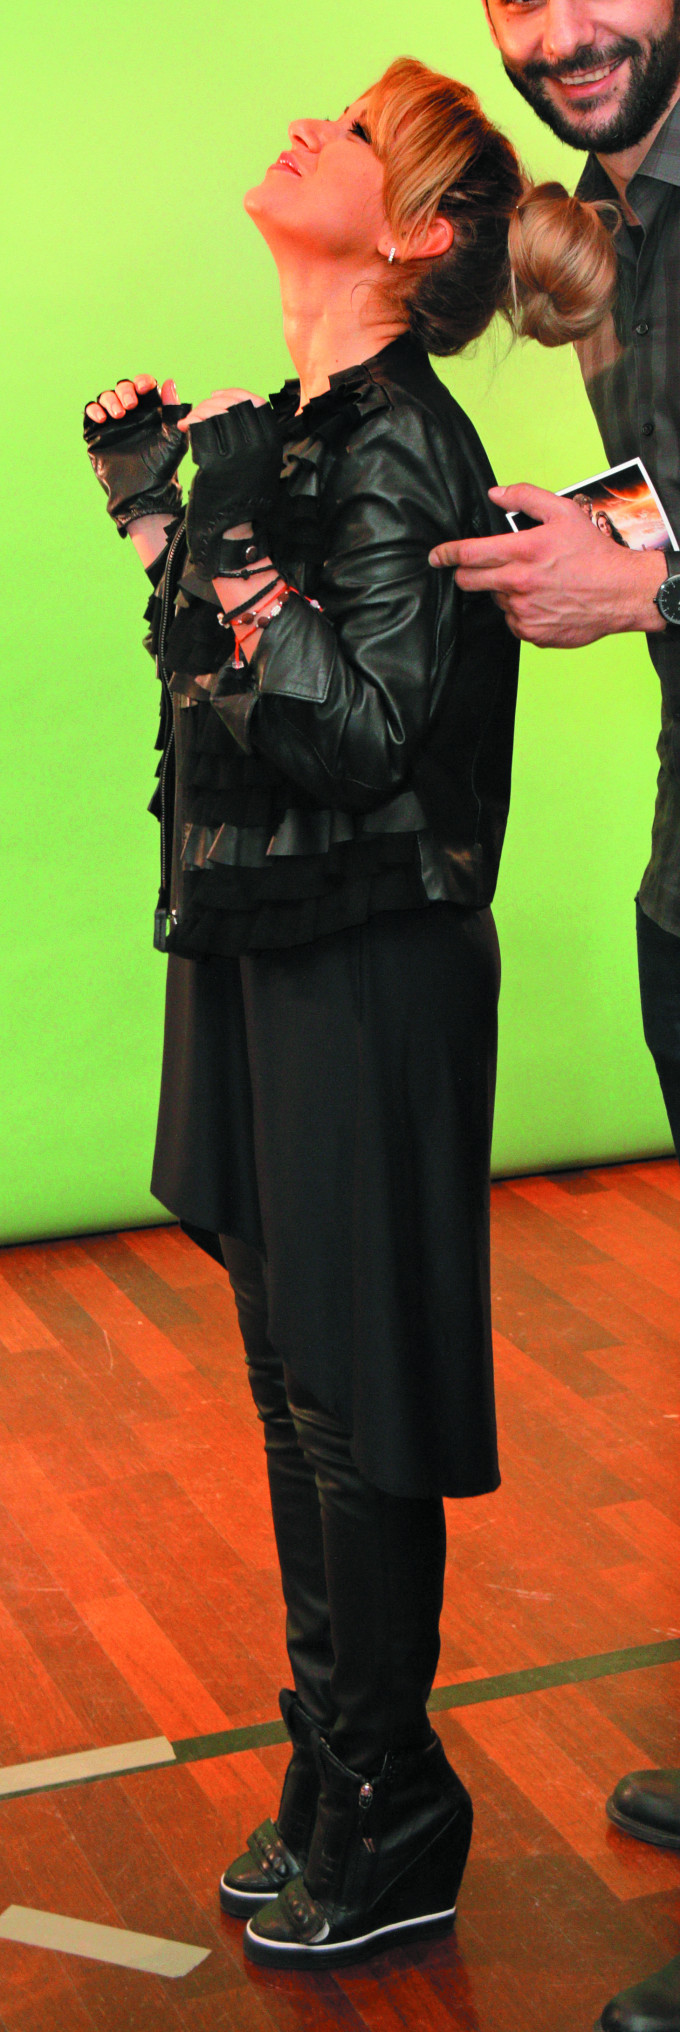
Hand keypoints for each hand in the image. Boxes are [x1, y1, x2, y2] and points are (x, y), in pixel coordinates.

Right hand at [83, 375, 190, 535]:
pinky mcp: (97, 434)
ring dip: (110, 399)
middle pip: (123, 388)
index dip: (143, 382)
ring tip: (118, 415)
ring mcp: (113, 423)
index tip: (144, 388)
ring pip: (106, 397)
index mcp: (150, 412)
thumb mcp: (173, 439)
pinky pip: (90, 412)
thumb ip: (173, 411)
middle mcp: (131, 415)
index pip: (144, 387)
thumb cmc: (162, 468)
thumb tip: (170, 382)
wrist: (141, 492)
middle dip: (125, 390)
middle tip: (130, 406)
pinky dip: (93, 409)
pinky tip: (101, 419)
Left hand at [183, 393, 281, 579]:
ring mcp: (237, 455)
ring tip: (189, 420)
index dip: (235, 394)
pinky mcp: (215, 464)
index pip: (256, 402)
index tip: (218, 396)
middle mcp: (258, 447)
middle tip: (199, 409)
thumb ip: (255, 436)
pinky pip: (200, 430)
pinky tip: (182, 429)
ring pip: (215, 413)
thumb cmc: (242, 497)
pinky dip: (189, 424)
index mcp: (272, 444)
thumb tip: (240, 404)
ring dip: (198, 411)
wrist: (231, 531)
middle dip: (213, 401)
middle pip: (234, 404)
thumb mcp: (260, 463)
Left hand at [429, 483, 666, 645]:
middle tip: (481, 568)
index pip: (468, 554)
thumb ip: (525, 497)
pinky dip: (521, 611)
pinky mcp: (532, 632)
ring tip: (535, 583)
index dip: (446, 554)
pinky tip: (543, 601)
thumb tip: (495, 494)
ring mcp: (524, 611)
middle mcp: (518, 584)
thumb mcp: (563, 512)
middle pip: (471, 581)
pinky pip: (513, 621)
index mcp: (523, 552)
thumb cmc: (594, 552)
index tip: (436, 556)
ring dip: (504, 591)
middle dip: (468, 574)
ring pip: (495, 600)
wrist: (621, 592)